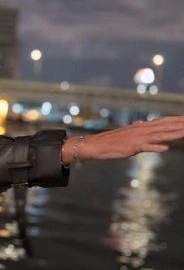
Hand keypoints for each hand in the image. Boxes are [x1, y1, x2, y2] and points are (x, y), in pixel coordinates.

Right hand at [63, 116, 183, 163]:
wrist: (94, 145)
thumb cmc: (111, 142)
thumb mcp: (129, 137)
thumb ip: (142, 135)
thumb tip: (149, 133)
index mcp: (143, 127)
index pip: (165, 122)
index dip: (178, 120)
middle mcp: (142, 130)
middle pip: (167, 126)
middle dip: (181, 124)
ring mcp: (137, 138)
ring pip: (160, 135)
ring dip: (174, 133)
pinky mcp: (131, 147)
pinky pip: (145, 147)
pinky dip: (155, 147)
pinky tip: (165, 149)